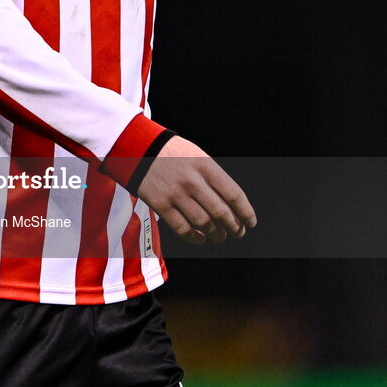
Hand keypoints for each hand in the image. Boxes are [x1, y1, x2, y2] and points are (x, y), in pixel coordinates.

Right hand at [136, 136, 256, 244]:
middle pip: (221, 212)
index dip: (245, 212)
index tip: (250, 222)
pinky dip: (194, 238)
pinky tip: (200, 237)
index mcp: (204, 165)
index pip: (233, 194)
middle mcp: (192, 180)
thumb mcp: (195, 154)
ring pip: (204, 223)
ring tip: (219, 235)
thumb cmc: (170, 152)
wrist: (136, 148)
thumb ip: (212, 176)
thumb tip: (230, 204)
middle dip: (233, 226)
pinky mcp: (160, 204)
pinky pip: (182, 229)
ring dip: (216, 234)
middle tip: (237, 231)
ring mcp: (175, 194)